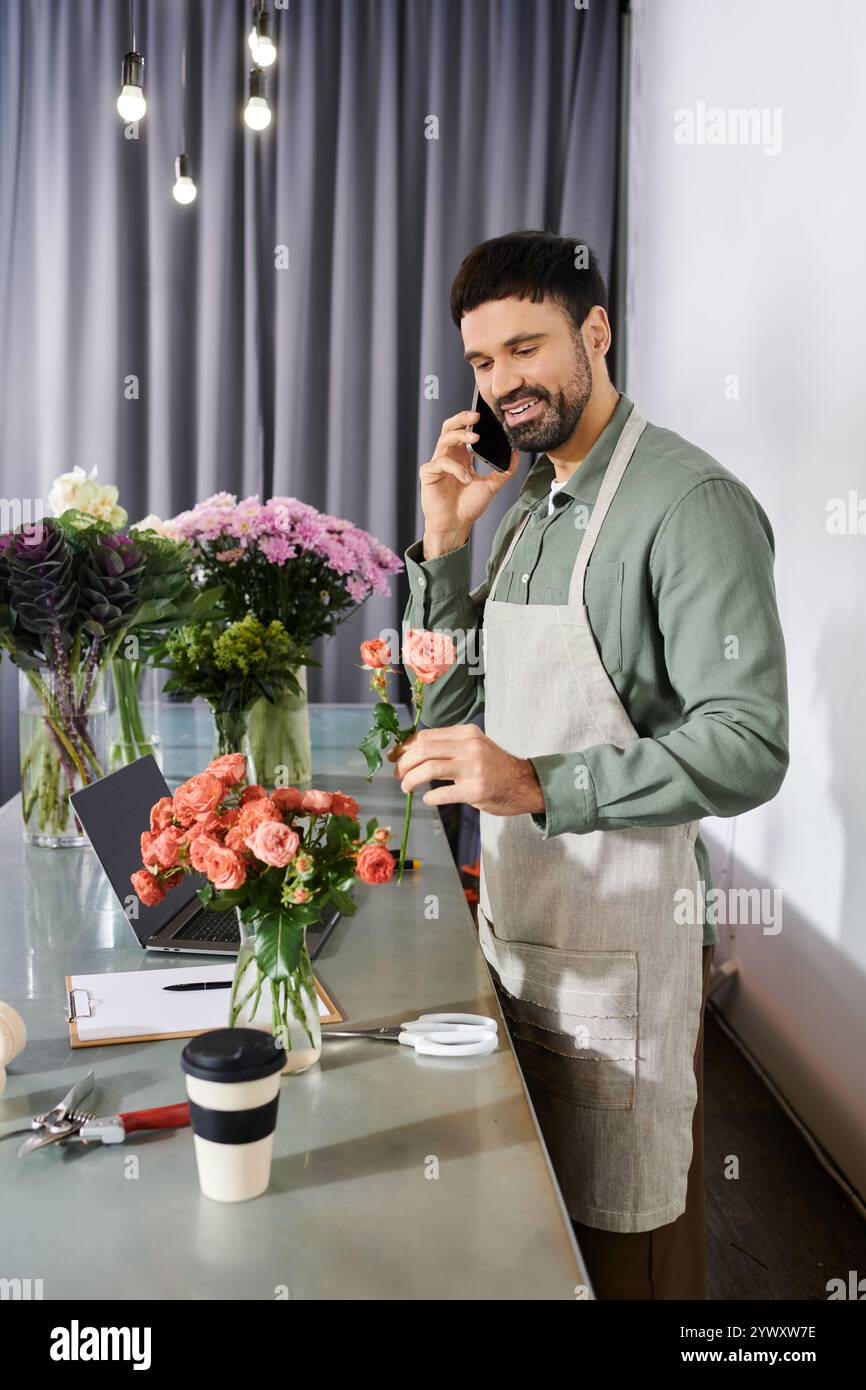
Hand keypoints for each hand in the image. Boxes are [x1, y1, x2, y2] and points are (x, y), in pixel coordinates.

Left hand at [387, 724, 544, 816]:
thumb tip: (410, 751)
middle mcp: (470, 746)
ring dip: (410, 780)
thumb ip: (449, 746)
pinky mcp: (476, 790)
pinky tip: (428, 799)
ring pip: (429, 769)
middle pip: (423, 750)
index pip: (426, 736)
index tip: (395, 757)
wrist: (525, 784)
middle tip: (398, 775)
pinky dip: (429, 798)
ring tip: (406, 787)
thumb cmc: (494, 767)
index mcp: (466, 733)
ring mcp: (474, 768)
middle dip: (404, 763)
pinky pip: (442, 793)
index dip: (405, 747)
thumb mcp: (474, 746)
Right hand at [419, 410, 518, 553]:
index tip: (485, 414)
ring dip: (459, 436)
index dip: (470, 419)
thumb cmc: (468, 506)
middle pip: (449, 427)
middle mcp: (448, 456)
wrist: (455, 525)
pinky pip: (441, 463)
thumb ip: (504, 470)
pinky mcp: (429, 474)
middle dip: (461, 418)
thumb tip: (516, 453)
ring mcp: (438, 464)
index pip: (463, 429)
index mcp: (461, 456)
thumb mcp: (491, 486)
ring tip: (474, 439)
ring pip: (444, 439)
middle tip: (476, 416)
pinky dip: (456, 468)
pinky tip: (466, 478)